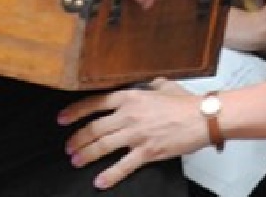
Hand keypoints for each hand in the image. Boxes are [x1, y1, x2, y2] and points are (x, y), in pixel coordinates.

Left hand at [59, 80, 208, 189]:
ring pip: (103, 146)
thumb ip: (149, 86)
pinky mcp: (147, 152)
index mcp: (130, 97)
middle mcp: (129, 115)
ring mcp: (137, 135)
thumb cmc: (185, 102)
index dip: (75, 111)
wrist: (202, 118)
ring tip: (76, 161)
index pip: (95, 103)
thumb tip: (147, 85)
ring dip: (86, 155)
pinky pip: (123, 166)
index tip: (63, 119)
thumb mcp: (162, 85)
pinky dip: (109, 175)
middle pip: (94, 128)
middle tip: (69, 147)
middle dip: (78, 139)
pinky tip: (100, 181)